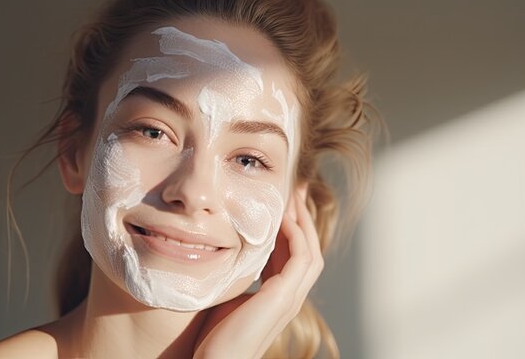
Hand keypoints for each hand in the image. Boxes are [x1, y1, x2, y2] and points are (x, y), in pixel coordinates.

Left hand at [193, 184, 324, 358]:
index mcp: (276, 294)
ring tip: (294, 193)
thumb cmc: (213, 337)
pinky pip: (301, 258)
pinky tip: (284, 216)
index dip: (288, 226)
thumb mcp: (227, 295)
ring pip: (310, 250)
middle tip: (295, 186)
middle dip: (302, 216)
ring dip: (303, 220)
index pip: (290, 253)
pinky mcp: (284, 298)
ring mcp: (290, 298)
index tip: (281, 199)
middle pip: (307, 247)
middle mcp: (289, 295)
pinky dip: (297, 235)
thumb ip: (232, 275)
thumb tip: (215, 250)